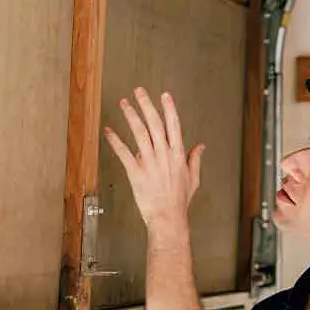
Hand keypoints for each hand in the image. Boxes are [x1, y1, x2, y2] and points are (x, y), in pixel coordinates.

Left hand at [104, 88, 205, 227]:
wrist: (167, 217)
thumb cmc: (179, 201)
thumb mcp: (193, 179)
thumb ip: (195, 159)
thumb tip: (200, 147)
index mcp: (177, 155)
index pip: (173, 126)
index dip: (168, 109)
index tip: (164, 96)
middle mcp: (163, 155)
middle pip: (154, 124)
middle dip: (146, 105)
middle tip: (139, 92)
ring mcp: (149, 163)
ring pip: (139, 133)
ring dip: (131, 116)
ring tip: (124, 104)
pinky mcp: (135, 172)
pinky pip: (123, 153)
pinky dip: (115, 141)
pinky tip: (109, 131)